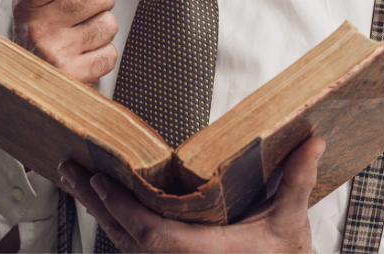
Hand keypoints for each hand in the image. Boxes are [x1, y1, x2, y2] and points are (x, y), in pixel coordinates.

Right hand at [11, 0, 117, 86]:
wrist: (28, 84)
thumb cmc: (43, 31)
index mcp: (27, 3)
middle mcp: (37, 29)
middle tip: (92, 5)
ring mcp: (54, 55)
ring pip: (108, 23)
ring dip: (103, 26)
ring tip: (84, 34)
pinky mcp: (73, 78)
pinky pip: (110, 53)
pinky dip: (104, 53)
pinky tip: (85, 55)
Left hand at [57, 136, 325, 253]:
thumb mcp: (291, 224)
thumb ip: (297, 181)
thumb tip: (314, 140)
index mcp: (204, 252)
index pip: (151, 233)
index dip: (122, 209)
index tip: (99, 181)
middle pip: (126, 238)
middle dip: (96, 203)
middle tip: (69, 170)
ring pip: (125, 246)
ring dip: (101, 213)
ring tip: (78, 181)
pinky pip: (136, 250)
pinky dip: (118, 227)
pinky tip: (107, 210)